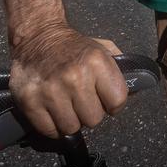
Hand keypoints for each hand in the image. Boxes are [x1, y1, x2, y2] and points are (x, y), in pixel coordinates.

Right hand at [9, 24, 126, 137]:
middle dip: (89, 112)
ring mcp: (51, 90)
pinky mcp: (29, 101)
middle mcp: (75, 76)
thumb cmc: (74, 46)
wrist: (38, 36)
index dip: (112, 103)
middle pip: (94, 120)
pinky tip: (51, 108)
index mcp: (97, 61)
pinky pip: (49, 131)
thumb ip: (120, 67)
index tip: (104, 99)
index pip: (118, 102)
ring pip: (71, 128)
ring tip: (65, 103)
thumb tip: (137, 89)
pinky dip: (51, 125)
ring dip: (69, 119)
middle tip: (80, 99)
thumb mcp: (102, 47)